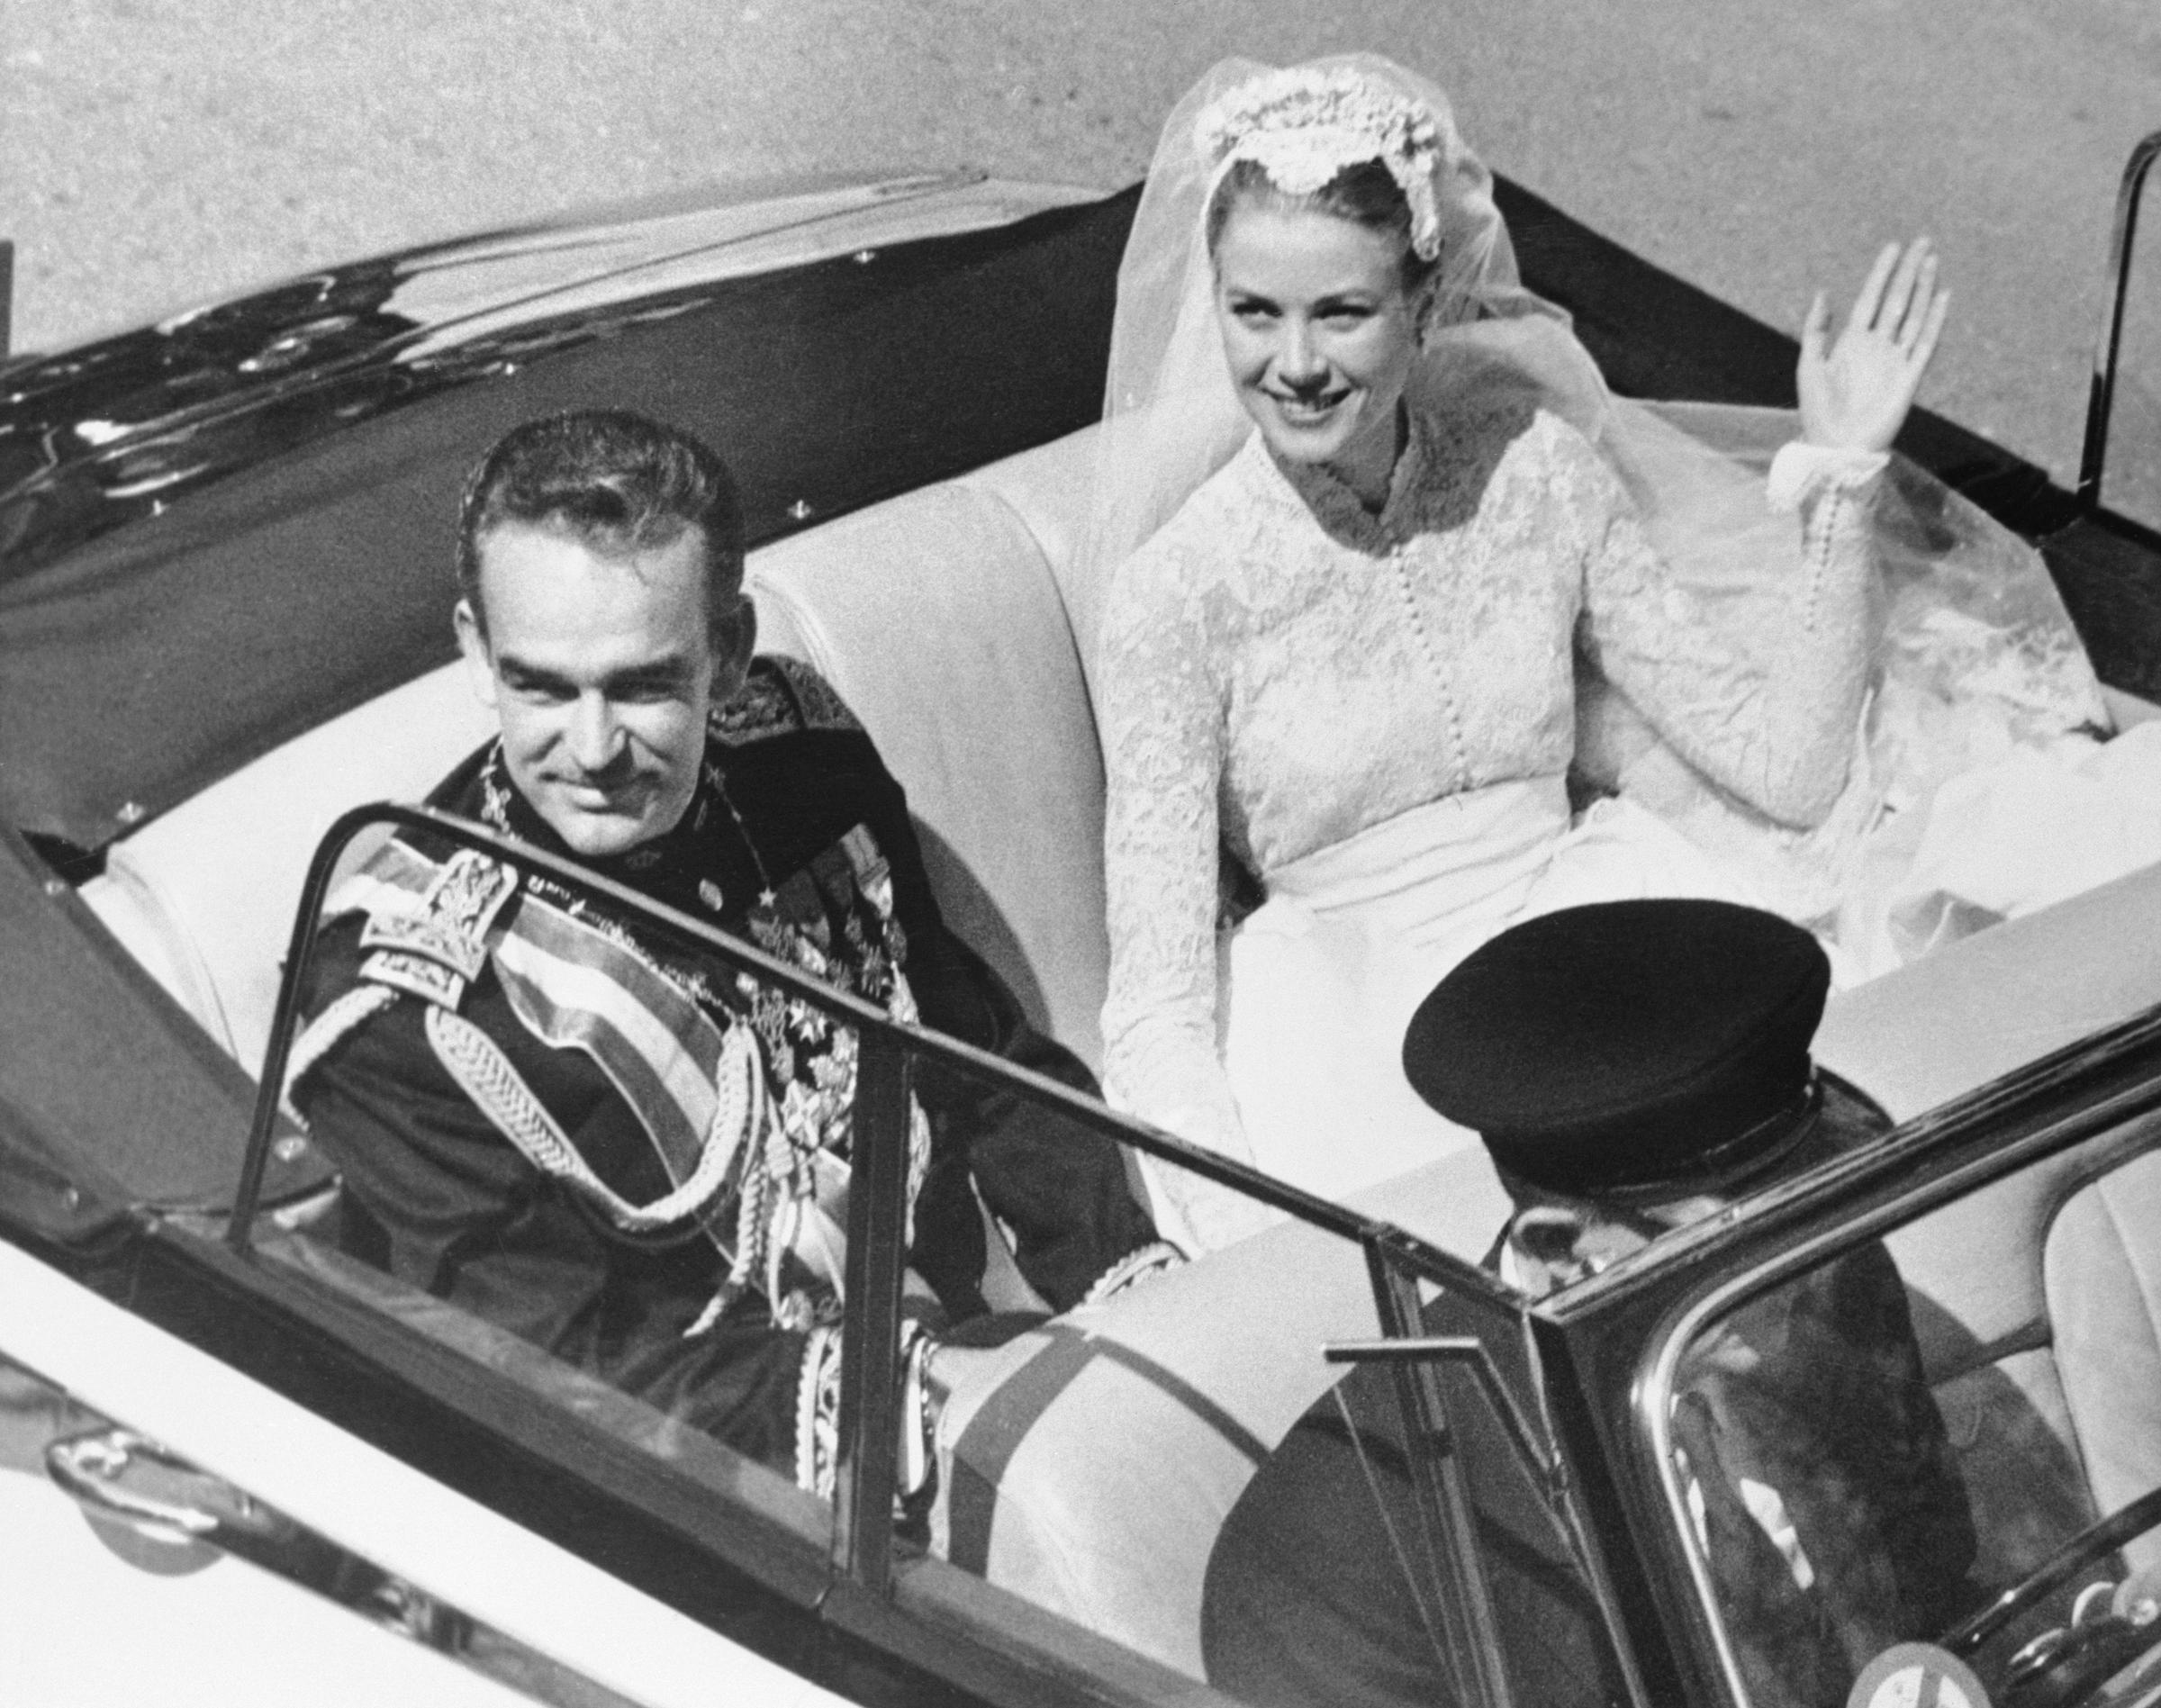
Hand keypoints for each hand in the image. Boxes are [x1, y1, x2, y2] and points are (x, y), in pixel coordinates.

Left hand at [1797, 238, 1948, 453]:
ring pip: (1913, 314)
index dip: (1881, 273)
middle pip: (1897, 300)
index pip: (1871, 298)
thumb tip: (1825, 292)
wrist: (1837, 447)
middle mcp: (1876, 347)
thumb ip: (1816, 330)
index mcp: (1851, 343)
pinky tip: (1942, 295)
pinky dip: (1934, 318)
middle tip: (1922, 240)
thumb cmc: (1818, 412)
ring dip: (1923, 287)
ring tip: (1932, 259)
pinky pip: (1926, 341)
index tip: (1893, 247)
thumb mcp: (1810, 366)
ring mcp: (1895, 359)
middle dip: (1908, 271)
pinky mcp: (1910, 375)